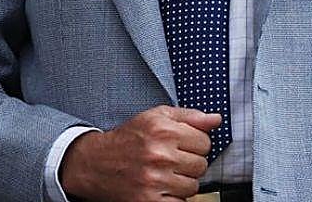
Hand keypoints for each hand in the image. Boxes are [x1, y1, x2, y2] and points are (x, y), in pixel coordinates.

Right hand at [59, 105, 220, 201]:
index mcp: (162, 129)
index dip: (193, 144)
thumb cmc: (128, 139)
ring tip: (163, 174)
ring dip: (181, 182)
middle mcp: (158, 154)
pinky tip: (160, 187)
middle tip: (169, 160)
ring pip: (193, 186)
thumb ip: (188, 116)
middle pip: (201, 165)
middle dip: (188, 164)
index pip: (205, 142)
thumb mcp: (154, 117)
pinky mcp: (150, 201)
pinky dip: (173, 198)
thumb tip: (216, 120)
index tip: (179, 144)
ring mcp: (155, 179)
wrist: (96, 163)